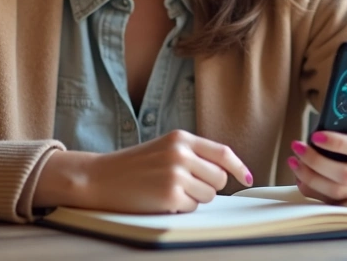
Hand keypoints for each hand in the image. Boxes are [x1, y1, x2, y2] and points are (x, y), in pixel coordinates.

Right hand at [33, 130, 251, 212]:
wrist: (99, 177)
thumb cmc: (131, 166)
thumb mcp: (164, 148)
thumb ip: (192, 154)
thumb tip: (225, 172)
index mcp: (181, 138)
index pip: (223, 152)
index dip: (239, 167)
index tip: (247, 178)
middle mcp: (181, 153)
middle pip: (219, 178)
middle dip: (207, 187)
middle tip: (183, 186)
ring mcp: (176, 174)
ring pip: (208, 196)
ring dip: (193, 199)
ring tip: (167, 190)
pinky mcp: (170, 195)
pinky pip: (191, 208)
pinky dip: (179, 208)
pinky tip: (160, 199)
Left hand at [287, 100, 346, 201]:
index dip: (337, 143)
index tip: (315, 135)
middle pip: (346, 175)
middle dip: (317, 162)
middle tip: (298, 147)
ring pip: (337, 192)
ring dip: (311, 177)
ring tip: (293, 160)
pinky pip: (332, 201)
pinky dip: (312, 190)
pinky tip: (299, 176)